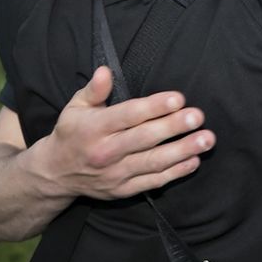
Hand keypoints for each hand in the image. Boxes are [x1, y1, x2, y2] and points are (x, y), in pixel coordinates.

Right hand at [33, 67, 214, 200]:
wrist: (55, 175)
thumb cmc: (72, 133)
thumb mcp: (75, 107)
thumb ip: (93, 90)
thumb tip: (105, 71)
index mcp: (94, 128)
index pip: (128, 115)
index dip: (154, 107)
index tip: (178, 98)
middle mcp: (105, 152)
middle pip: (144, 139)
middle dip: (173, 127)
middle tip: (198, 117)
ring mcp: (115, 174)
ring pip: (153, 162)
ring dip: (182, 151)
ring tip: (206, 140)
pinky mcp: (123, 190)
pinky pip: (153, 181)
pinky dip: (175, 173)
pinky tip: (194, 161)